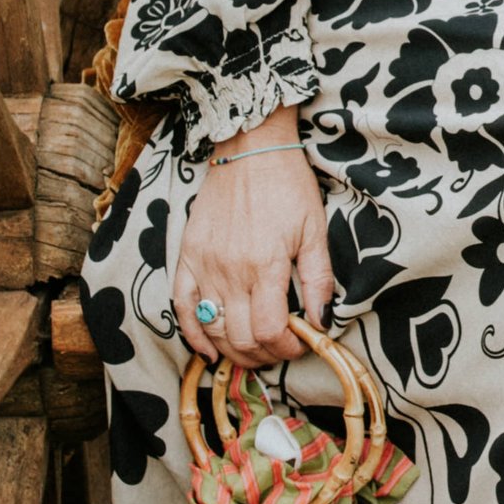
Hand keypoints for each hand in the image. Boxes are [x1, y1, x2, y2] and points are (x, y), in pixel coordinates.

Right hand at [174, 129, 332, 368]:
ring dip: (233, 351)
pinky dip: (193, 334)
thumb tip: (323, 322)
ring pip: (212, 329)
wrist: (250, 148)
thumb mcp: (315, 231)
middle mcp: (230, 270)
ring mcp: (204, 264)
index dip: (286, 349)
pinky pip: (181, 306)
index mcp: (265, 265)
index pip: (269, 331)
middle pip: (240, 338)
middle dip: (264, 355)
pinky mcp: (187, 255)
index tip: (299, 344)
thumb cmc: (287, 186)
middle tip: (280, 350)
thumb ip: (318, 280)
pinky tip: (208, 350)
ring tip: (254, 351)